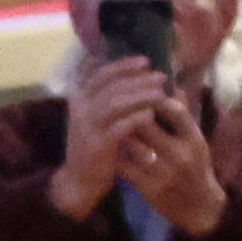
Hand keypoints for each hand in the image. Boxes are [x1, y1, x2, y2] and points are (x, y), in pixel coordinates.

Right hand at [49, 53, 176, 221]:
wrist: (79, 180)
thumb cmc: (95, 145)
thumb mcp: (96, 118)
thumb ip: (110, 98)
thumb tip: (137, 75)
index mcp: (79, 98)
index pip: (101, 73)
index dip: (123, 65)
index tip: (145, 60)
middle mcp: (80, 109)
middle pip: (111, 86)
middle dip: (139, 79)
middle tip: (161, 76)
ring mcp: (86, 127)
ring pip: (114, 103)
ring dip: (140, 95)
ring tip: (161, 93)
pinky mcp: (96, 145)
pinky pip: (118, 127)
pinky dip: (136, 118)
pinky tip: (151, 114)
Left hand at [114, 82, 230, 236]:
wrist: (198, 207)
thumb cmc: (196, 167)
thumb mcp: (196, 141)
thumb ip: (184, 116)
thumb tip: (173, 86)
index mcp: (195, 140)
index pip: (175, 110)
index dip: (156, 97)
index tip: (144, 92)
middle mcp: (180, 155)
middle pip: (147, 124)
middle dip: (132, 112)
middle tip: (120, 106)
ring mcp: (163, 173)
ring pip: (132, 144)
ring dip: (121, 132)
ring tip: (113, 124)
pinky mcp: (148, 189)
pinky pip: (124, 165)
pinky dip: (117, 154)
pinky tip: (113, 148)